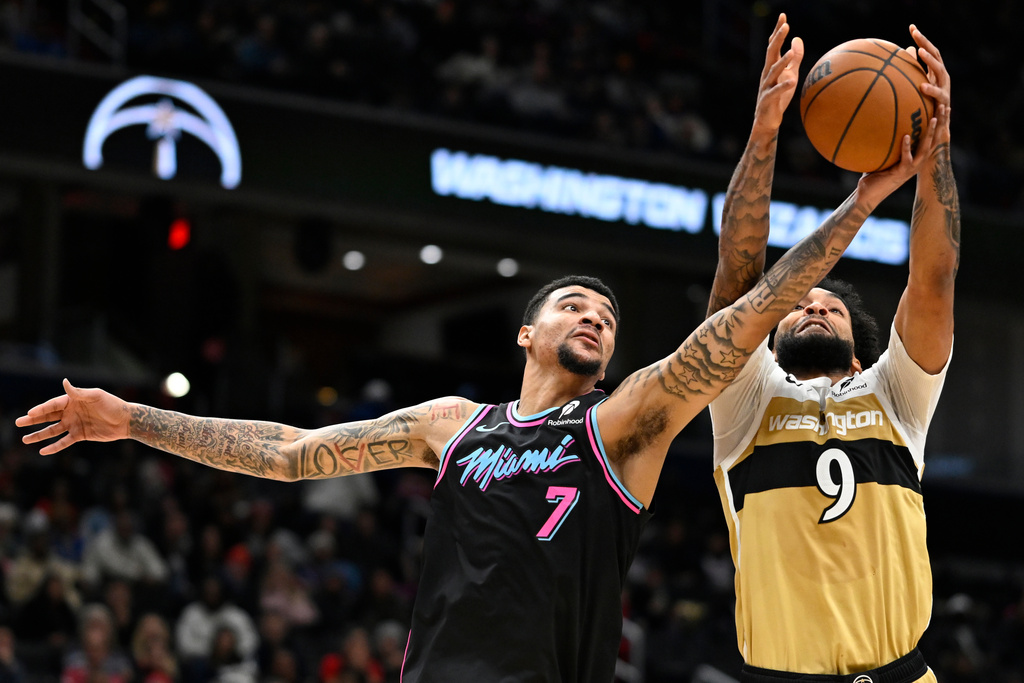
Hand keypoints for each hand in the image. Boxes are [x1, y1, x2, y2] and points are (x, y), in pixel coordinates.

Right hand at [16, 378, 129, 454]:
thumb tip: (64, 382)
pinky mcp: (80, 435)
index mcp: (73, 400)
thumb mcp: (96, 396)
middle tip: (18, 422)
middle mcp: (71, 412)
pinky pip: (64, 442)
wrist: (126, 421)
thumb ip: (78, 392)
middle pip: (48, 416)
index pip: (53, 405)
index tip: (30, 413)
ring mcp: (75, 424)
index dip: (41, 409)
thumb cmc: (112, 405)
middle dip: (33, 420)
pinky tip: (42, 451)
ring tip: (24, 440)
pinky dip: (54, 447)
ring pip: (52, 431)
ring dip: (39, 435)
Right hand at [752, 13, 803, 133]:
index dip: (777, 31)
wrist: (767, 121)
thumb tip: (797, 39)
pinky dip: (783, 86)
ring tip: (790, 53)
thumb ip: (794, 58)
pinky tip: (792, 81)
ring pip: (773, 72)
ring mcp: (766, 87)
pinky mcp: (768, 100)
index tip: (783, 16)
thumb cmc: (779, 98)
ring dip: (782, 62)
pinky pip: (776, 92)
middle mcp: (766, 74)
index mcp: (771, 67)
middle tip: (785, 26)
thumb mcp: (790, 74)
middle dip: (777, 40)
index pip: (773, 45)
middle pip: (771, 54)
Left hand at [856, 103, 946, 202]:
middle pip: (933, 140)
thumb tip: (876, 123)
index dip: (937, 125)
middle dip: (940, 124)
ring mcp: (910, 168)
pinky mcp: (901, 173)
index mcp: (914, 157)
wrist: (867, 196)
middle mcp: (916, 162)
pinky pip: (906, 158)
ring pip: (925, 149)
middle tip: (944, 107)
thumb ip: (883, 142)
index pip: (929, 138)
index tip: (941, 108)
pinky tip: (906, 136)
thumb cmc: (871, 176)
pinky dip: (906, 147)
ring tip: (934, 119)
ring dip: (930, 134)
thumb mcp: (880, 155)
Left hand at [906, 24, 950, 144]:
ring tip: (921, 53)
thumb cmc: (922, 114)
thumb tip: (890, 69)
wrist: (935, 136)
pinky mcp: (944, 106)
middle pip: (936, 57)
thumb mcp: (911, 97)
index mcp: (934, 76)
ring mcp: (945, 92)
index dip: (922, 39)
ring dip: (931, 62)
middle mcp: (941, 81)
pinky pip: (940, 97)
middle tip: (916, 35)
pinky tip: (923, 86)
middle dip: (926, 45)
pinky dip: (933, 91)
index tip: (911, 27)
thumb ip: (905, 81)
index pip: (929, 52)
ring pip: (941, 73)